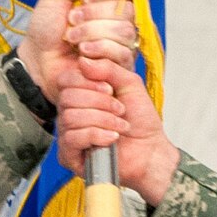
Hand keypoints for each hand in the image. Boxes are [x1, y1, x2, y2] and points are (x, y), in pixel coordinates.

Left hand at [17, 0, 137, 102]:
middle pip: (128, 11)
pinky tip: (82, 57)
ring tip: (72, 39)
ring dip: (91, 33)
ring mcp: (124, 46)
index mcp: (111, 2)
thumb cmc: (47, 26)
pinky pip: (122, 54)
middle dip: (94, 15)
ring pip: (125, 32)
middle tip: (72, 21)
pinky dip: (97, 53)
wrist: (37, 58)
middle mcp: (122, 22)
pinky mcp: (120, 68)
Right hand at [54, 57, 180, 204]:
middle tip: (119, 110)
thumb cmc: (141, 122)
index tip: (109, 88)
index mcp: (81, 95)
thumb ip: (108, 69)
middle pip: (67, 98)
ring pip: (71, 117)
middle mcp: (70, 113)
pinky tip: (111, 138)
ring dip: (103, 120)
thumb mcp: (130, 84)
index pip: (65, 80)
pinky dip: (97, 135)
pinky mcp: (70, 155)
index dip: (87, 82)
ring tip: (119, 126)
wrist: (151, 151)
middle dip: (100, 102)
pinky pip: (72, 138)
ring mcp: (68, 135)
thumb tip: (83, 61)